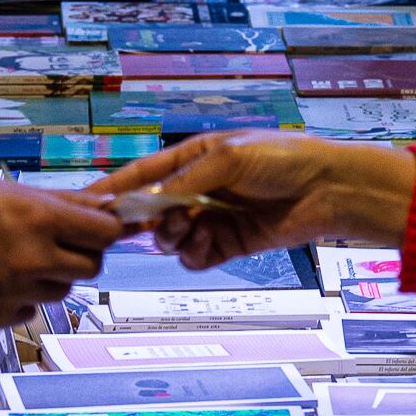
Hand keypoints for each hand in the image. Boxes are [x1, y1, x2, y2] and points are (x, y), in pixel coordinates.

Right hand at [0, 176, 121, 325]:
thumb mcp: (9, 191)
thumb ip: (61, 202)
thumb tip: (103, 205)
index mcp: (40, 219)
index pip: (105, 233)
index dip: (104, 232)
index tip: (95, 231)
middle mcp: (34, 258)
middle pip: (92, 267)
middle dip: (80, 256)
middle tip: (57, 246)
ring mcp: (17, 291)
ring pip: (61, 291)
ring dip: (50, 278)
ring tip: (17, 260)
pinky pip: (30, 310)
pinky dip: (21, 299)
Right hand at [90, 130, 415, 268]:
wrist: (328, 188)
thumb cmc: (283, 158)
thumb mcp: (228, 157)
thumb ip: (185, 179)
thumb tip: (149, 198)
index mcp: (193, 158)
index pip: (142, 174)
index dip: (114, 190)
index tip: (87, 205)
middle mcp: (197, 189)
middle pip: (150, 212)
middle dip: (147, 220)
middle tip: (157, 221)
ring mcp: (212, 218)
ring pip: (169, 239)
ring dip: (174, 236)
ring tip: (193, 226)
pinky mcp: (229, 244)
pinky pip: (195, 257)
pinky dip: (196, 253)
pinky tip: (211, 240)